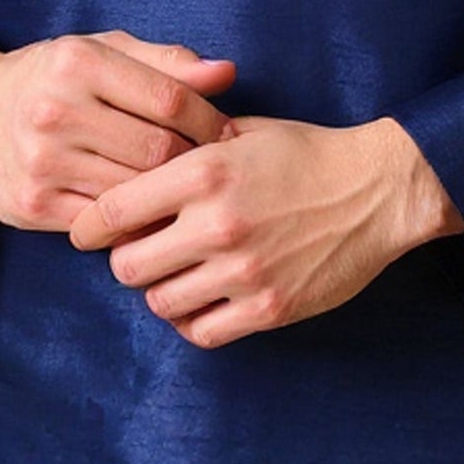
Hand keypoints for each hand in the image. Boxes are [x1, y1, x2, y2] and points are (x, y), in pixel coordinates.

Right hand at [0, 32, 237, 234]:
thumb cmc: (49, 77)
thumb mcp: (101, 51)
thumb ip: (164, 63)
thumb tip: (226, 74)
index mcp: (79, 62)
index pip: (169, 99)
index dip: (210, 121)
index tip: (228, 135)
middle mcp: (56, 110)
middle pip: (156, 150)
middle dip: (194, 162)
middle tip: (213, 170)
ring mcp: (41, 162)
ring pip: (134, 191)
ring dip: (167, 196)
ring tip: (186, 192)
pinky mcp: (32, 204)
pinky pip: (104, 223)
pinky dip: (133, 221)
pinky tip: (148, 212)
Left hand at [68, 112, 463, 348]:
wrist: (378, 190)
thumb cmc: (307, 154)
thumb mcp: (242, 131)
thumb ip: (186, 146)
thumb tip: (131, 158)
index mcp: (204, 172)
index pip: (114, 210)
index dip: (88, 226)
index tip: (85, 233)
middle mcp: (217, 224)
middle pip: (127, 266)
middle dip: (127, 261)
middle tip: (142, 253)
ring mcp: (243, 271)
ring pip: (160, 303)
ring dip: (162, 291)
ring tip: (178, 275)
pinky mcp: (269, 309)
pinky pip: (202, 332)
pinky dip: (194, 321)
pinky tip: (204, 301)